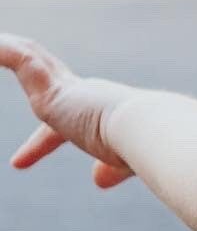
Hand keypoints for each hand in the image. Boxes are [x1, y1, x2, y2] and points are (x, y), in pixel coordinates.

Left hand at [0, 33, 138, 187]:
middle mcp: (85, 94)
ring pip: (32, 59)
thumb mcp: (123, 163)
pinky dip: (4, 52)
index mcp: (101, 112)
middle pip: (46, 75)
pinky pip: (22, 62)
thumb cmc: (145, 149)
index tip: (17, 164)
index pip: (63, 124)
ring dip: (9, 49)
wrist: (148, 131)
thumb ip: (111, 169)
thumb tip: (99, 181)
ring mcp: (68, 90)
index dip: (39, 144)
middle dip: (26, 66)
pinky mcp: (54, 91)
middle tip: (0, 54)